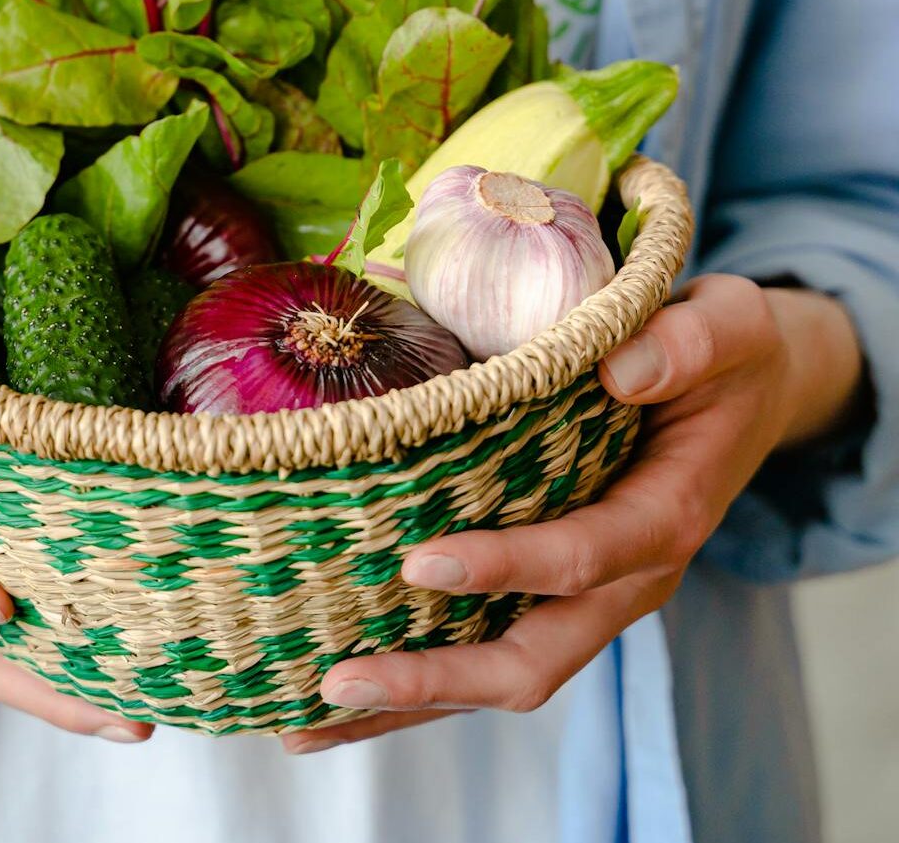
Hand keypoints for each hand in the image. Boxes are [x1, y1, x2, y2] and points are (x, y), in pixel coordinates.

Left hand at [283, 274, 862, 753]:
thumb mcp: (725, 328)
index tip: (422, 565)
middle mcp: (625, 578)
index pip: (583, 558)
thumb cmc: (724, 356)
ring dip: (411, 702)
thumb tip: (619, 369)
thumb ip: (685, 345)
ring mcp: (588, 595)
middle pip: (532, 659)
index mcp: (665, 517)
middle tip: (336, 682)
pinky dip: (423, 675)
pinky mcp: (555, 589)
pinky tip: (350, 681)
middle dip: (435, 680)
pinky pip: (491, 645)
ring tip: (308, 720)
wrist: (742, 393)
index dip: (507, 569)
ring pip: (502, 673)